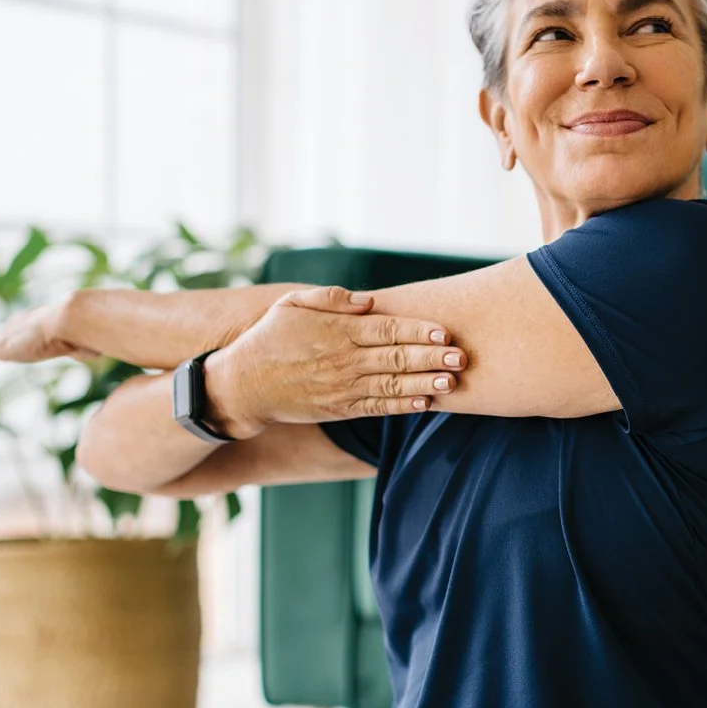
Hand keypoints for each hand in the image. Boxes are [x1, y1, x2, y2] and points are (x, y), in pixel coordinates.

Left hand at [0, 299, 99, 369]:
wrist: (72, 320)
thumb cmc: (83, 329)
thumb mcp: (82, 341)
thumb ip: (83, 346)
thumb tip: (96, 350)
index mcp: (37, 324)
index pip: (16, 330)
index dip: (6, 334)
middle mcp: (19, 326)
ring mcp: (8, 336)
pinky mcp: (0, 348)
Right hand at [202, 285, 466, 439]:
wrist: (244, 386)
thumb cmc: (271, 338)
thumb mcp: (292, 305)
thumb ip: (331, 298)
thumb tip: (368, 300)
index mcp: (337, 331)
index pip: (386, 329)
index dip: (417, 331)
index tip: (443, 331)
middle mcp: (344, 360)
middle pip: (396, 358)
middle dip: (432, 357)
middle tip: (462, 356)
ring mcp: (343, 387)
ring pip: (392, 385)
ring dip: (425, 383)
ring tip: (453, 381)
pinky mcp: (341, 409)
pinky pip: (378, 408)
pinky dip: (403, 406)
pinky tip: (427, 402)